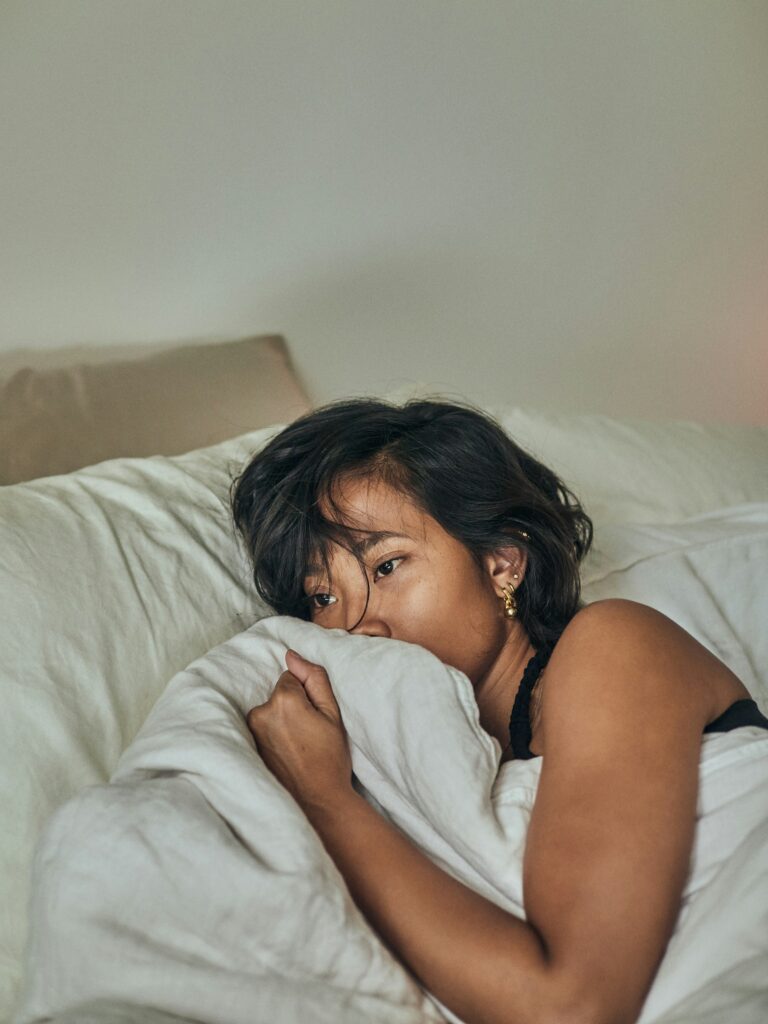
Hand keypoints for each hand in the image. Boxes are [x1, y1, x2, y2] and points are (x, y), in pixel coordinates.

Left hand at [246, 649, 352, 813]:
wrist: (317, 802)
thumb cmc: (329, 759)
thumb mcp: (332, 713)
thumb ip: (314, 678)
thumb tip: (292, 656)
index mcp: (282, 700)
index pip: (290, 678)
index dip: (306, 696)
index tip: (314, 717)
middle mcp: (260, 713)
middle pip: (277, 697)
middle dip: (292, 709)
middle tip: (308, 735)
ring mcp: (251, 733)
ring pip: (269, 714)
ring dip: (281, 723)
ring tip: (298, 747)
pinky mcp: (247, 747)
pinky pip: (261, 731)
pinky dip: (272, 738)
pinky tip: (286, 756)